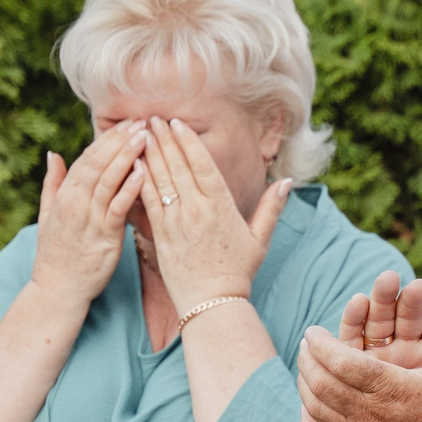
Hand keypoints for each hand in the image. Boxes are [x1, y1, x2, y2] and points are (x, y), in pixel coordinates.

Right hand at [28, 123, 149, 307]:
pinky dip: (130, 189)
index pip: (87, 159)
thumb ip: (52, 183)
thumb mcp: (47, 214)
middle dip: (120, 141)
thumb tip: (53, 154)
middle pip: (98, 164)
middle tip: (141, 122)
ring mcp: (89, 219)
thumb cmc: (56, 252)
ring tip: (145, 138)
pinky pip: (118, 208)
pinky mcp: (105, 237)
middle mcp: (75, 203)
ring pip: (109, 181)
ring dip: (127, 157)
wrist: (59, 289)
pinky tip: (145, 173)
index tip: (127, 123)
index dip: (107, 139)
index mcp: (64, 195)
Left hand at [136, 118, 291, 314]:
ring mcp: (176, 222)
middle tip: (152, 118)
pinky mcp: (160, 235)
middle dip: (163, 139)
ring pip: (160, 179)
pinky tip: (133, 164)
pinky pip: (147, 201)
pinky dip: (140, 180)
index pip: (202, 165)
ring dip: (149, 153)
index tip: (176, 123)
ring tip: (139, 133)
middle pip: (177, 166)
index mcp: (221, 206)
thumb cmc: (238, 272)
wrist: (212, 304)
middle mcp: (197, 210)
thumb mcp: (260, 239)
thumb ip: (272, 208)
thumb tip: (288, 183)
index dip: (187, 141)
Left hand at [297, 277, 421, 421]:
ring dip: (305, 386)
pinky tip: (307, 409)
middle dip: (308, 360)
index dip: (321, 344)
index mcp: (395, 388)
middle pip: (323, 384)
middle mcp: (375, 416)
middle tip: (305, 345)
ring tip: (304, 369)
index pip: (341, 362)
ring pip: (318, 411)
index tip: (312, 331)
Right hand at [339, 271, 421, 372]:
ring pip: (380, 321)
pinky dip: (354, 319)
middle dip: (408, 296)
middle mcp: (407, 352)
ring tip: (388, 280)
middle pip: (405, 316)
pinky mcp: (358, 364)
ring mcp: (382, 356)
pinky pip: (354, 338)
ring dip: (382, 299)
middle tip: (414, 282)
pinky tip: (359, 301)